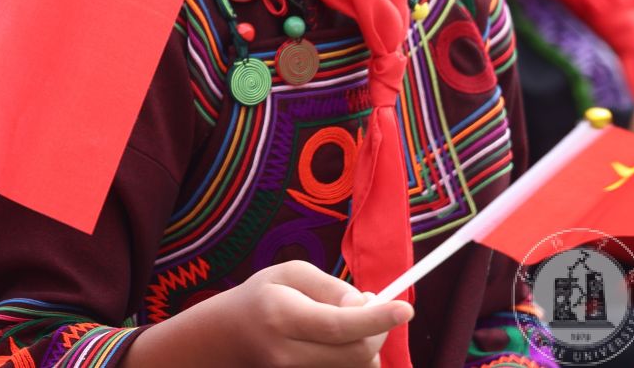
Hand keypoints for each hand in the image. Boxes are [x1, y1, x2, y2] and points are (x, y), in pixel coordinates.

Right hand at [129, 262, 410, 367]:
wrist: (228, 339)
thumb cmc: (262, 298)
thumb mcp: (289, 274)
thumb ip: (330, 287)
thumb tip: (367, 305)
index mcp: (282, 315)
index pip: (340, 324)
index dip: (378, 318)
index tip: (405, 309)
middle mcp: (287, 352)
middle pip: (357, 353)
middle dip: (378, 332)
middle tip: (374, 310)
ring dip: (367, 348)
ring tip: (350, 326)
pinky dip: (355, 359)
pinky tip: (342, 344)